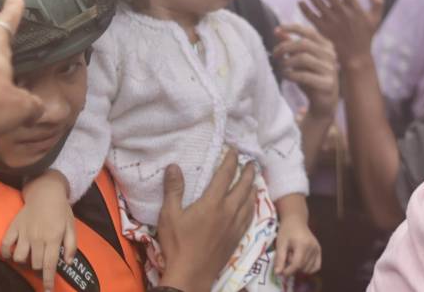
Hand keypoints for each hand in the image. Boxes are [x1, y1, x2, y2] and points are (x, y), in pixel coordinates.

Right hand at [1, 172, 74, 291]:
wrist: (45, 191)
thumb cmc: (61, 210)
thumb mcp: (72, 226)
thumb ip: (71, 245)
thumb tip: (68, 263)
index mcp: (53, 238)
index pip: (49, 265)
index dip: (48, 280)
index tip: (48, 290)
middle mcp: (37, 238)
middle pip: (34, 264)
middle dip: (38, 270)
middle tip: (41, 266)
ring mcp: (23, 233)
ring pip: (19, 258)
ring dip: (24, 262)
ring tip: (30, 258)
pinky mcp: (13, 228)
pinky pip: (5, 245)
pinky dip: (7, 253)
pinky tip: (12, 254)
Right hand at [158, 152, 256, 290]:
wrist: (191, 275)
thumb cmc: (177, 244)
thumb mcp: (169, 215)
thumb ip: (173, 190)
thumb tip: (174, 166)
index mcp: (213, 202)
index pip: (226, 175)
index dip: (231, 160)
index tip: (234, 150)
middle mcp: (228, 211)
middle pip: (243, 186)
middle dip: (248, 172)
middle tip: (251, 162)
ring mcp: (235, 225)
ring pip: (250, 201)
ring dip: (253, 187)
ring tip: (254, 180)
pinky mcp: (237, 237)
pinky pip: (250, 217)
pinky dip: (252, 206)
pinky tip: (251, 205)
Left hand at [273, 24, 339, 117]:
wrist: (324, 103)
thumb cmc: (311, 78)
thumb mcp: (300, 60)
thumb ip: (291, 46)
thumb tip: (278, 32)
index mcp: (326, 45)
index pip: (309, 31)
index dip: (291, 28)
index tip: (276, 30)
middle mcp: (330, 55)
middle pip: (303, 44)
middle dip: (285, 47)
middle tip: (275, 55)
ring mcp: (330, 69)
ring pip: (303, 58)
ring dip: (287, 62)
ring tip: (281, 67)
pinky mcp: (327, 83)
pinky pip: (304, 76)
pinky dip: (291, 74)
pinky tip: (286, 76)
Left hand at [273, 212, 321, 276]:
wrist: (296, 221)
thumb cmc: (286, 231)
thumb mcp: (280, 244)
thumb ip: (280, 259)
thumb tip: (278, 273)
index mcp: (303, 245)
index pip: (297, 264)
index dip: (288, 271)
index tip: (281, 273)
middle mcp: (313, 248)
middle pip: (302, 267)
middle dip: (292, 268)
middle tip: (287, 258)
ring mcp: (317, 249)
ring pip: (308, 269)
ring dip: (299, 268)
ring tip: (294, 257)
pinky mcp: (319, 250)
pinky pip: (316, 267)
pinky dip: (308, 269)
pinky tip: (301, 262)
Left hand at [298, 0, 381, 66]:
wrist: (356, 57)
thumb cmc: (366, 36)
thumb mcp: (376, 19)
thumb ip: (377, 2)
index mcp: (355, 8)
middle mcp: (342, 14)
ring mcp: (332, 22)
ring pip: (318, 3)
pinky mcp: (324, 31)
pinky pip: (312, 18)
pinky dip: (305, 9)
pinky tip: (300, 1)